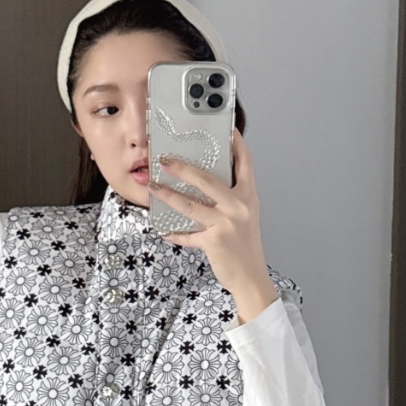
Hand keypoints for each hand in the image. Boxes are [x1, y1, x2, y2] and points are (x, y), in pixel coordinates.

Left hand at [147, 127, 275, 307]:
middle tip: (164, 159)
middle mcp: (239, 206)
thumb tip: (203, 181)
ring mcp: (226, 224)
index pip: (245, 162)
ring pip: (190, 205)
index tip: (226, 128)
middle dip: (182, 168)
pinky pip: (188, 235)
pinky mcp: (214, 241)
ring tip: (153, 186)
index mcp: (248, 196)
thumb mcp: (244, 215)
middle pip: (206, 180)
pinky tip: (163, 231)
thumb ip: (230, 197)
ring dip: (168, 195)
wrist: (251, 277)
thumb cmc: (245, 245)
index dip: (236, 143)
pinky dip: (174, 234)